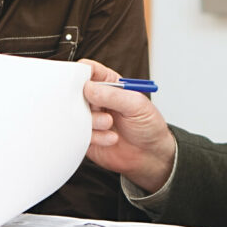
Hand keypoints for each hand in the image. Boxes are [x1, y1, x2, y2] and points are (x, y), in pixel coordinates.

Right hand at [81, 59, 176, 192]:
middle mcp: (98, 100)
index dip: (81, 72)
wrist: (150, 156)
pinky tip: (111, 138)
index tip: (80, 81)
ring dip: (93, 120)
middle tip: (96, 107)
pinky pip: (79, 134)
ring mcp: (91, 118)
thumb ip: (113, 95)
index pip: (89, 71)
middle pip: (76, 92)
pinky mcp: (87, 137)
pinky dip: (95, 136)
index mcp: (110, 85)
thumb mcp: (137, 105)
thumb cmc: (149, 126)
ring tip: (109, 124)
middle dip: (83, 100)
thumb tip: (89, 87)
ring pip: (77, 114)